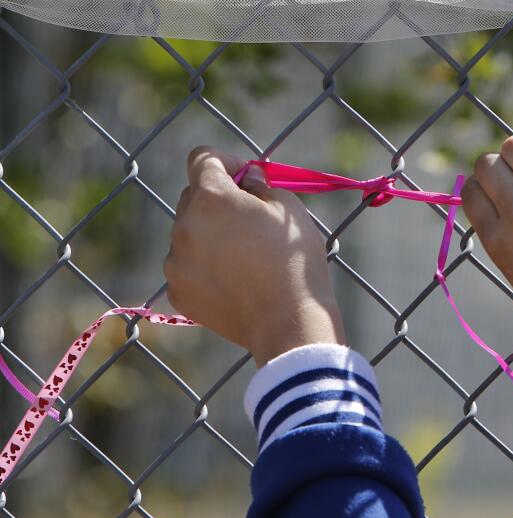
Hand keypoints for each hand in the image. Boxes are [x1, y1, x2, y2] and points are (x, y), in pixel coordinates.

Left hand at [165, 147, 345, 366]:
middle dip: (218, 201)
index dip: (226, 161)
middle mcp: (184, 226)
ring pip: (189, 234)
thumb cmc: (294, 261)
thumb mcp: (288, 210)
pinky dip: (205, 266)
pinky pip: (187, 266)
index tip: (246, 177)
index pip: (202, 159)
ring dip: (210, 235)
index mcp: (211, 198)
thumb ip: (260, 185)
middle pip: (193, 197)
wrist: (287, 322)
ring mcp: (176, 261)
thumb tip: (246, 179)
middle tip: (250, 220)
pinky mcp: (178, 290)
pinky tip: (235, 280)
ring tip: (245, 258)